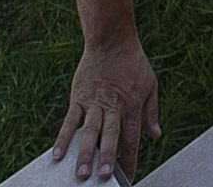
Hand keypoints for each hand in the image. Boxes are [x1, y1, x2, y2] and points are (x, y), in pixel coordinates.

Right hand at [52, 39, 159, 182]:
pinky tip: (58, 154)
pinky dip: (63, 137)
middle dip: (107, 158)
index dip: (129, 160)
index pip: (131, 139)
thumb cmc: (133, 63)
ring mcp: (93, 102)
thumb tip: (155, 135)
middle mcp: (113, 106)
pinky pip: (69, 120)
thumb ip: (151, 112)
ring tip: (81, 173)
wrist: (111, 39)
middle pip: (110, 136)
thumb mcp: (150, 85)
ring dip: (85, 153)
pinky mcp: (78, 97)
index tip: (128, 179)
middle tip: (102, 178)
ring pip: (89, 131)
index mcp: (132, 106)